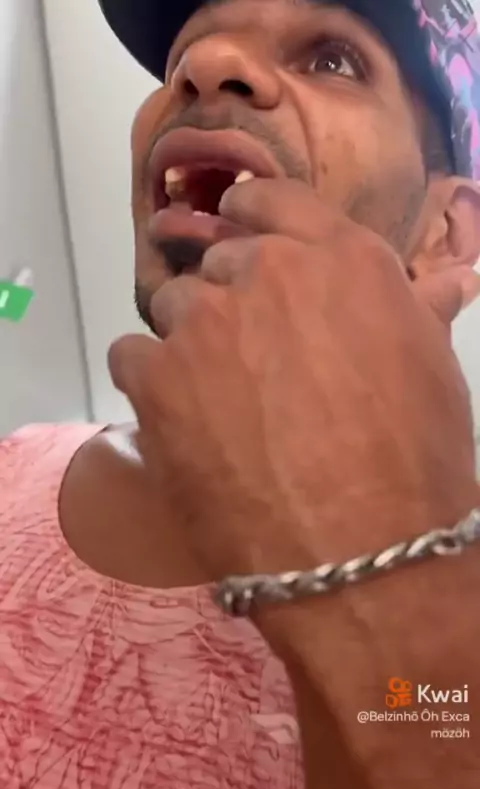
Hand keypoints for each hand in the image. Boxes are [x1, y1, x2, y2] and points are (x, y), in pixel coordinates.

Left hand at [109, 179, 478, 580]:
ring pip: (174, 309)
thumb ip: (417, 311)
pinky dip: (150, 384)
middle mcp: (267, 274)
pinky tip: (180, 425)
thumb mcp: (431, 371)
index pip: (275, 201)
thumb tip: (449, 280)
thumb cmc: (414, 464)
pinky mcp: (156, 376)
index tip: (240, 235)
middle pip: (220, 266)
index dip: (252, 217)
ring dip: (189, 346)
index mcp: (342, 259)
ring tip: (216, 406)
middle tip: (247, 365)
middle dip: (231, 305)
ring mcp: (206, 322)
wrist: (362, 553)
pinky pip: (132, 356)